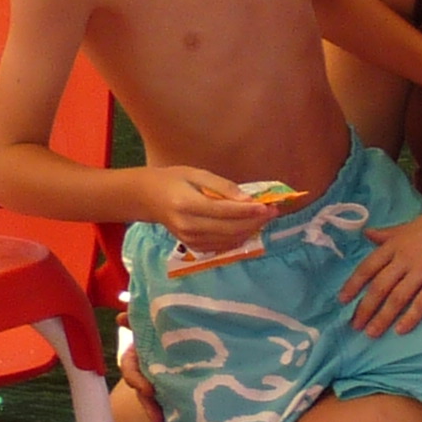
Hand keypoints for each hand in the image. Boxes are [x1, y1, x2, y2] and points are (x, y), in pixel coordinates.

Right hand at [138, 166, 279, 248]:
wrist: (148, 198)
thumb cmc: (173, 180)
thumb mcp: (196, 174)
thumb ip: (223, 187)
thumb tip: (249, 201)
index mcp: (186, 204)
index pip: (224, 211)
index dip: (248, 211)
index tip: (268, 206)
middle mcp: (188, 226)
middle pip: (230, 228)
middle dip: (254, 221)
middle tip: (273, 212)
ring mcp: (191, 239)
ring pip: (229, 240)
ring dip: (250, 230)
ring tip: (264, 218)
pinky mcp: (194, 247)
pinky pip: (223, 246)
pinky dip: (239, 237)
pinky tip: (248, 227)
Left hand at [339, 203, 421, 335]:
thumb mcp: (413, 224)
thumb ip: (390, 233)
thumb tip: (368, 234)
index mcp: (396, 243)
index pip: (368, 266)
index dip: (353, 284)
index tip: (342, 299)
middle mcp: (405, 258)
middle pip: (379, 286)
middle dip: (364, 308)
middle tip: (354, 325)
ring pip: (396, 298)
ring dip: (382, 317)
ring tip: (372, 333)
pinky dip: (410, 318)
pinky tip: (401, 330)